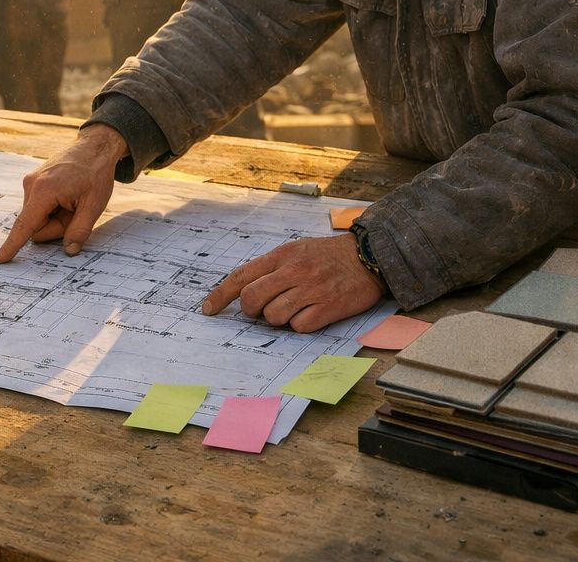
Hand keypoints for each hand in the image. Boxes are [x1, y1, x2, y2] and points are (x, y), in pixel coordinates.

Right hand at [0, 125, 127, 262]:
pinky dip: (53, 208)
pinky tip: (66, 194)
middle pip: (36, 226)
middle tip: (76, 210)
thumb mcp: (94, 205)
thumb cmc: (95, 174)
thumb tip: (69, 251)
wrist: (93, 147)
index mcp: (44, 191)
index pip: (25, 225)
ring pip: (37, 218)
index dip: (12, 245)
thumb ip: (80, 230)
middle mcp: (31, 185)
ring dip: (55, 217)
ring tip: (73, 200)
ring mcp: (30, 182)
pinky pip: (39, 207)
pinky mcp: (33, 182)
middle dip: (56, 226)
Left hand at [200, 234, 384, 332]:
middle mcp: (294, 271)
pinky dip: (300, 324)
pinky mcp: (328, 307)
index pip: (241, 276)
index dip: (221, 295)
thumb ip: (272, 267)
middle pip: (253, 299)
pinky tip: (312, 312)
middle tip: (260, 310)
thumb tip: (244, 289)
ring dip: (277, 318)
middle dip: (251, 311)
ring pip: (273, 316)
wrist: (369, 257)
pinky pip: (299, 326)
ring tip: (292, 308)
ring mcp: (311, 289)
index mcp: (282, 255)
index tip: (208, 310)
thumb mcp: (296, 250)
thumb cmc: (328, 255)